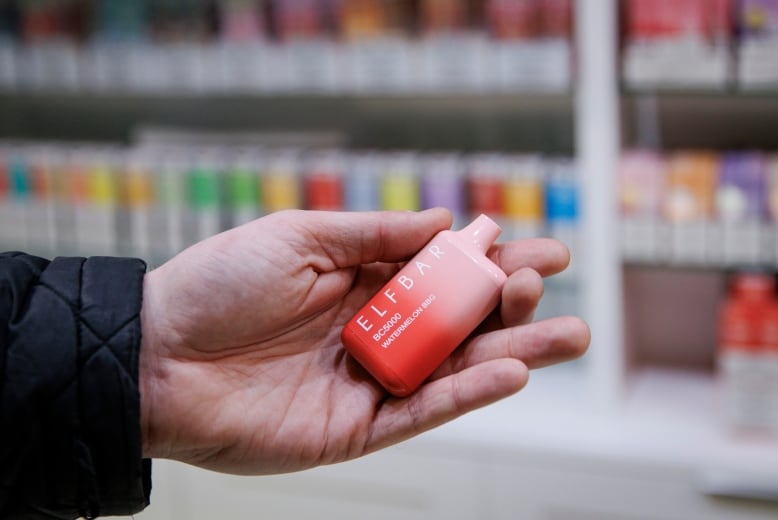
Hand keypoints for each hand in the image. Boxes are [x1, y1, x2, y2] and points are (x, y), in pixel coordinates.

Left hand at [139, 209, 588, 474]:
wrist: (157, 354)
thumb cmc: (219, 284)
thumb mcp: (299, 236)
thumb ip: (374, 234)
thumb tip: (444, 221)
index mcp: (362, 282)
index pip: (444, 272)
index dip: (493, 261)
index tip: (545, 249)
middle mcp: (375, 332)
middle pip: (460, 321)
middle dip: (511, 304)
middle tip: (550, 287)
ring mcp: (370, 380)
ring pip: (455, 368)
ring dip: (512, 351)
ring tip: (567, 336)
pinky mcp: (357, 427)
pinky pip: (422, 411)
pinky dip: (467, 393)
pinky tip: (509, 372)